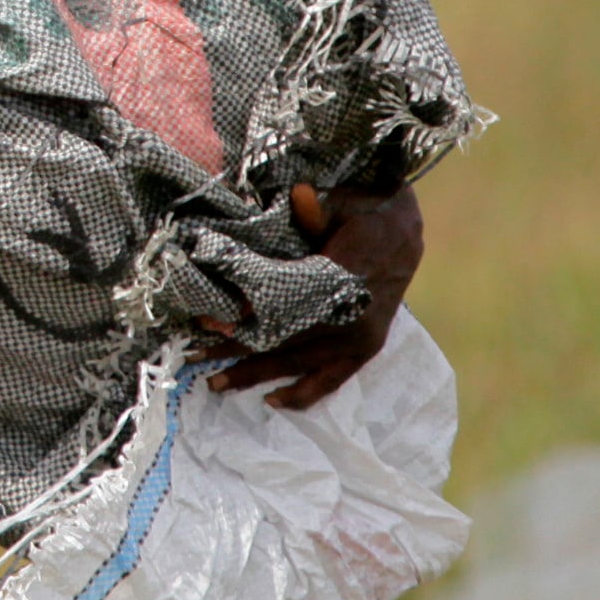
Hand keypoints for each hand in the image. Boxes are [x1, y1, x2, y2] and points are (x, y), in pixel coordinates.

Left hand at [215, 181, 425, 408]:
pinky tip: (274, 401)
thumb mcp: (338, 202)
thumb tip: (294, 197)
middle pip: (286, 340)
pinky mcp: (367, 347)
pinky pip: (333, 378)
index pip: (286, 304)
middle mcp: (354, 315)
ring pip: (301, 363)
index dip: (246, 317)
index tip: (208, 323)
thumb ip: (313, 210)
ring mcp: (361, 337)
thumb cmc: (361, 210)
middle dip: (237, 350)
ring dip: (257, 374)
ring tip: (217, 383)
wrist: (404, 229)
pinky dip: (303, 392)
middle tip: (195, 358)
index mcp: (346, 276)